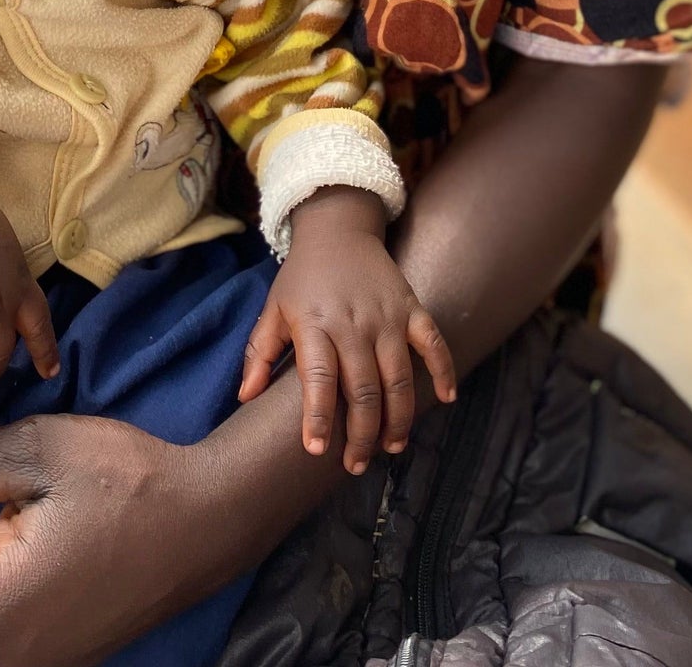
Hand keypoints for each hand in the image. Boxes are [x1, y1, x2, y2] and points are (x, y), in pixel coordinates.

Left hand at [239, 187, 455, 474]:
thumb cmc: (302, 277)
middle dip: (361, 434)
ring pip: (398, 377)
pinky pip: (433, 342)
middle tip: (356, 464)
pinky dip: (443, 370)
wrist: (337, 228)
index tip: (316, 450)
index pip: (317, 379)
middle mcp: (353, 323)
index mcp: (315, 325)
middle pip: (363, 389)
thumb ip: (259, 353)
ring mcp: (387, 316)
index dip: (318, 417)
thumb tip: (245, 398)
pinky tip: (447, 398)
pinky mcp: (412, 307)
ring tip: (392, 447)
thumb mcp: (274, 309)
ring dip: (398, 417)